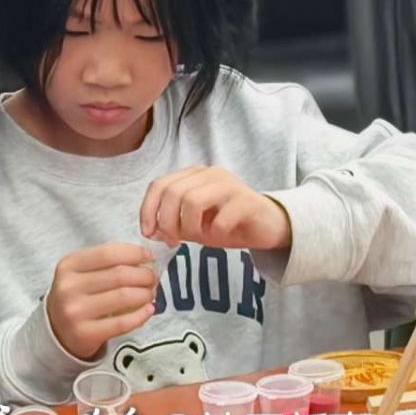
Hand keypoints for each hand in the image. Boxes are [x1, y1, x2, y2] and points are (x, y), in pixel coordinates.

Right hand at [44, 245, 158, 361]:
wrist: (57, 332)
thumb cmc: (77, 296)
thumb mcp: (81, 273)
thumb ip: (107, 262)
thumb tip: (144, 258)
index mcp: (69, 265)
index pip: (109, 253)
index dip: (134, 253)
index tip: (149, 257)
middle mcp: (69, 287)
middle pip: (119, 275)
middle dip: (144, 275)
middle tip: (152, 278)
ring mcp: (76, 311)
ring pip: (123, 297)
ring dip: (144, 294)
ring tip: (150, 294)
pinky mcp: (85, 334)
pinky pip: (122, 323)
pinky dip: (141, 315)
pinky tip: (148, 310)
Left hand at [140, 166, 292, 251]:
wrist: (267, 227)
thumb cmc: (228, 223)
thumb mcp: (194, 224)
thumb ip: (173, 222)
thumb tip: (152, 230)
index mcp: (194, 175)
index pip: (160, 184)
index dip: (148, 209)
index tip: (148, 233)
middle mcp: (210, 174)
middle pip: (173, 192)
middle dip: (168, 221)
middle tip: (175, 240)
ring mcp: (229, 184)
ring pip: (192, 201)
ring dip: (190, 227)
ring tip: (199, 237)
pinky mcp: (247, 201)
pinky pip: (219, 219)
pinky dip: (214, 233)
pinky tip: (220, 235)